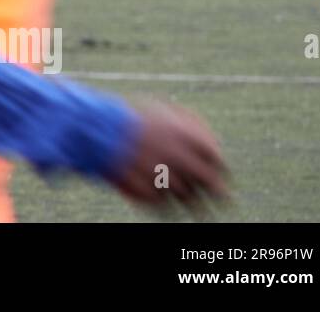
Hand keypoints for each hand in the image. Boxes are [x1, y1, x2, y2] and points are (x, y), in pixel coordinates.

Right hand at [112, 101, 228, 213]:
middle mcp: (180, 159)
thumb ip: (186, 123)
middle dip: (220, 194)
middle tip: (225, 201)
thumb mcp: (159, 108)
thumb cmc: (126, 116)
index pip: (217, 159)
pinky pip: (164, 205)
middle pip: (210, 183)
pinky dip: (167, 206)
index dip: (222, 169)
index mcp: (186, 137)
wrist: (94, 130)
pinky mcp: (148, 194)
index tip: (221, 174)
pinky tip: (167, 203)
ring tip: (201, 212)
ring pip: (189, 199)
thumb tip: (207, 137)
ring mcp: (163, 178)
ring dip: (197, 206)